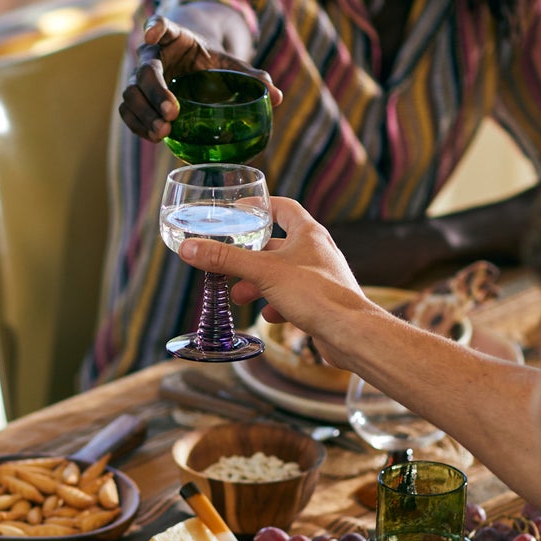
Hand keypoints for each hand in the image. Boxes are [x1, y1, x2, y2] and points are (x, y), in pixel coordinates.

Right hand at [119, 6, 280, 142]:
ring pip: (131, 93)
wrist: (188, 60)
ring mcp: (139, 76)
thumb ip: (250, 77)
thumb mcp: (229, 64)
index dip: (155, 27)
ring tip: (162, 133)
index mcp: (175, 37)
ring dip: (144, 114)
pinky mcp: (136, 97)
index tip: (153, 32)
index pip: (162, 26)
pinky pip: (127, 110)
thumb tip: (278, 96)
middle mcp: (152, 54)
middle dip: (155, 92)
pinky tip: (153, 137)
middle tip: (173, 113)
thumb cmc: (209, 61)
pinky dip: (138, 124)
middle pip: (144, 70)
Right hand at [178, 195, 374, 357]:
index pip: (283, 208)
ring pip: (282, 275)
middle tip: (227, 266)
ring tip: (239, 297)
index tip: (240, 210)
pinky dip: (276, 305)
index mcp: (308, 234)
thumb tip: (190, 248)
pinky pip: (293, 299)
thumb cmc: (317, 295)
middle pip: (277, 246)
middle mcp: (316, 252)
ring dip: (258, 285)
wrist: (350, 333)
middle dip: (249, 258)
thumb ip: (225, 259)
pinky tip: (268, 316)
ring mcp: (320, 279)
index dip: (261, 207)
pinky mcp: (321, 304)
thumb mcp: (263, 273)